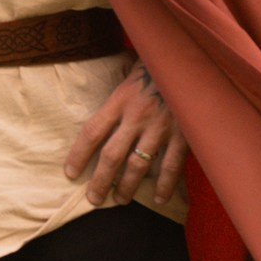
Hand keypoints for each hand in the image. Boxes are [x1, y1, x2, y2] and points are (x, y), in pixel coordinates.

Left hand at [64, 61, 186, 207]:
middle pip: (111, 155)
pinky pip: (171, 165)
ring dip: (128, 186)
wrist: (189, 60)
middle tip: (93, 199)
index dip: (78, 155)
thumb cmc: (156, 65)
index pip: (92, 132)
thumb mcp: (130, 74)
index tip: (70, 173)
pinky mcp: (183, 134)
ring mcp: (160, 126)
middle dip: (100, 181)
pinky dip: (165, 185)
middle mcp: (136, 115)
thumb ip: (118, 96)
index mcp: (120, 99)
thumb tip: (100, 111)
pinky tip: (160, 198)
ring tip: (121, 200)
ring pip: (138, 165)